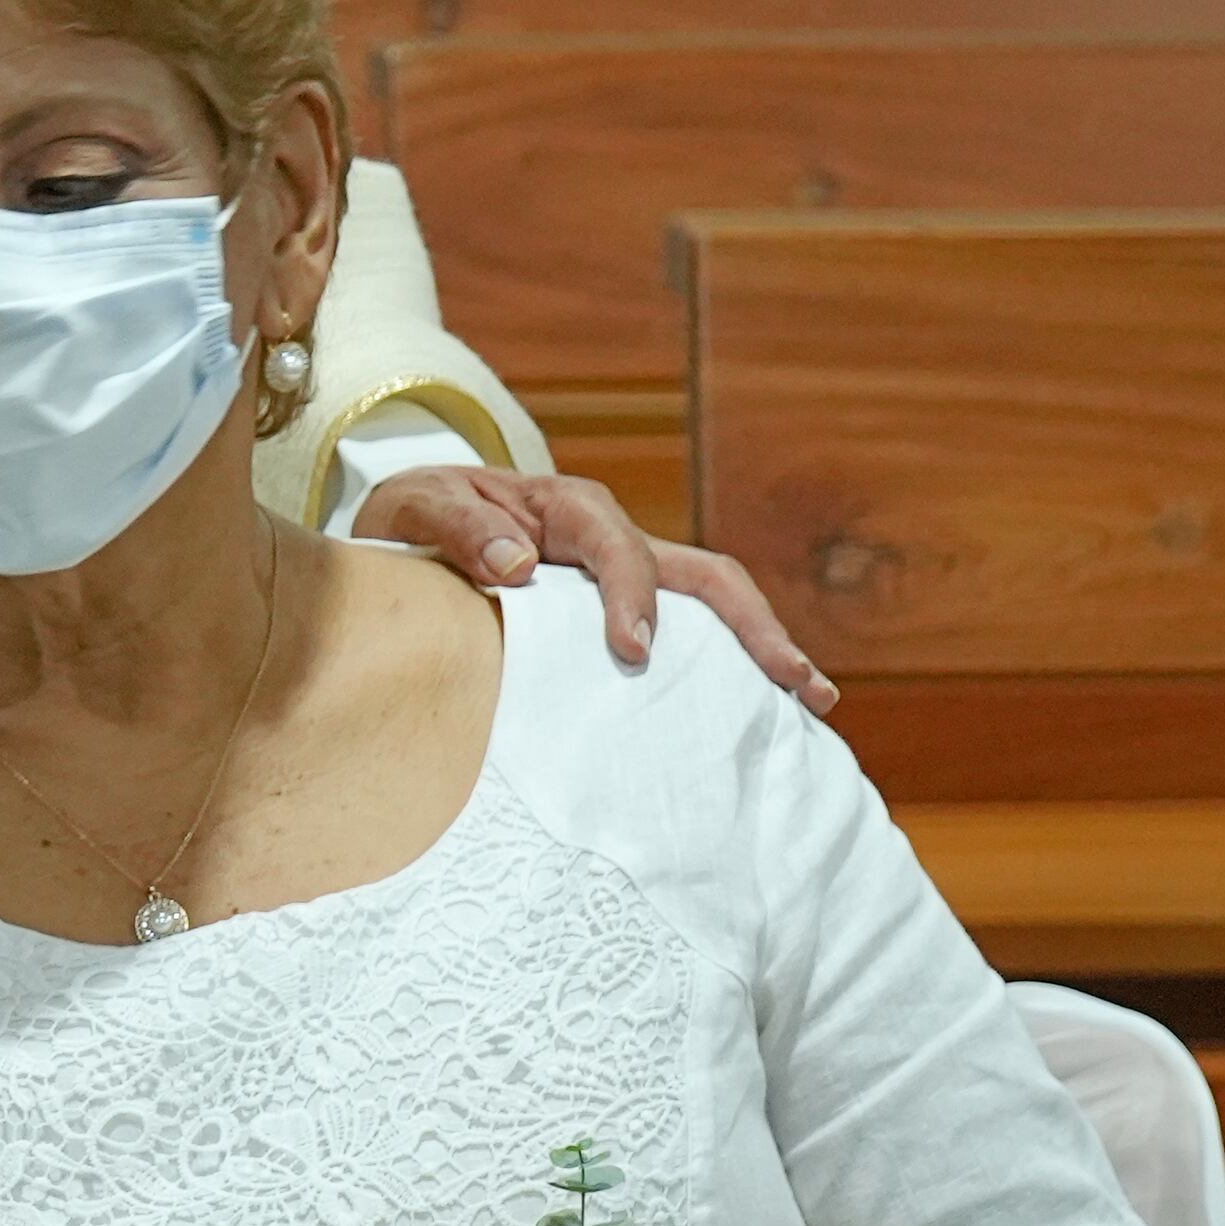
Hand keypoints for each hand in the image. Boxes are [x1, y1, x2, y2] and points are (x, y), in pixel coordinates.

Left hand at [351, 469, 835, 716]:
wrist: (412, 526)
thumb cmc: (416, 518)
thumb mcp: (417, 509)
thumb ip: (461, 531)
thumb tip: (518, 566)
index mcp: (567, 509)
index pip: (618, 548)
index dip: (632, 597)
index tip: (632, 651)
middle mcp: (611, 538)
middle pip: (702, 575)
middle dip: (753, 625)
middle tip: (794, 681)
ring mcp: (626, 577)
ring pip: (711, 605)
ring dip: (762, 647)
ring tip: (812, 700)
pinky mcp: (623, 612)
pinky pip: (686, 636)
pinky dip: (726, 671)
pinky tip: (760, 716)